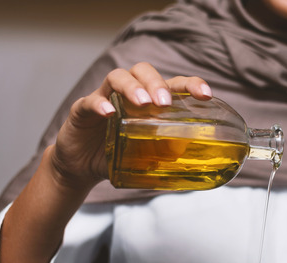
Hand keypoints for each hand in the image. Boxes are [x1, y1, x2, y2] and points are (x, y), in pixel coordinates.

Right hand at [50, 62, 212, 190]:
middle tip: (165, 103)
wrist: (82, 167)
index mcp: (149, 101)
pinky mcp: (82, 109)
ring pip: (118, 77)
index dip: (190, 85)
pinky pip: (91, 100)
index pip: (172, 84)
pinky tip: (109, 113)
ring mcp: (104, 97)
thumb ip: (164, 153)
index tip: (205, 95)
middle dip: (157, 83)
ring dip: (133, 87)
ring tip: (143, 103)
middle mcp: (128, 93)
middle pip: (143, 71)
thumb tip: (188, 156)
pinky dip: (100, 104)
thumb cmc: (118, 155)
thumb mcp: (145, 156)